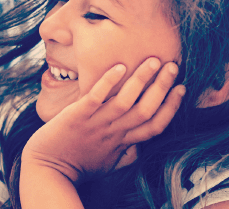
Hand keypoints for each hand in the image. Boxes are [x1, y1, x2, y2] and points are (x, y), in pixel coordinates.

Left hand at [22, 57, 184, 184]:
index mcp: (124, 142)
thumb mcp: (109, 164)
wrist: (47, 169)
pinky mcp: (77, 115)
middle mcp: (114, 132)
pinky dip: (108, 82)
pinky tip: (119, 66)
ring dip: (141, 80)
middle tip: (173, 66)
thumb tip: (141, 145)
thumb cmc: (79, 164)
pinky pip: (96, 97)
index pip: (155, 125)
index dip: (171, 107)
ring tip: (153, 60)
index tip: (182, 88)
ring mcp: (96, 123)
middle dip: (162, 87)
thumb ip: (127, 153)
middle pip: (146, 109)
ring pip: (126, 101)